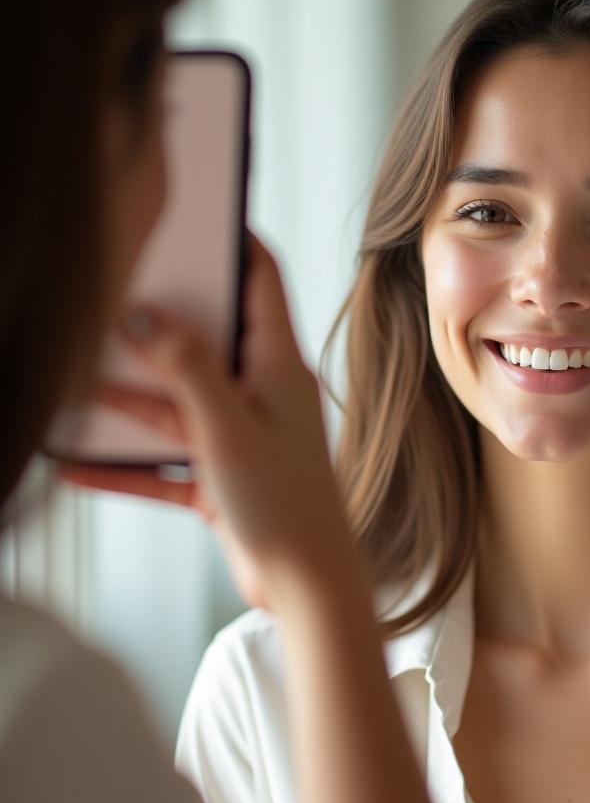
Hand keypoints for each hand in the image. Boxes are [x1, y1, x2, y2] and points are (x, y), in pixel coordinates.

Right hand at [60, 234, 348, 609]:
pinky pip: (166, 462)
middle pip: (204, 342)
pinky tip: (76, 465)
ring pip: (175, 405)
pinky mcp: (223, 478)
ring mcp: (241, 436)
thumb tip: (147, 316)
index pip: (262, 283)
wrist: (306, 584)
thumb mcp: (228, 426)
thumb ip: (187, 368)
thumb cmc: (284, 502)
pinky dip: (127, 464)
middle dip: (156, 325)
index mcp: (278, 366)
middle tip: (108, 298)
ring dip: (127, 401)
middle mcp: (261, 394)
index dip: (236, 244)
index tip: (201, 217)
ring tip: (70, 386)